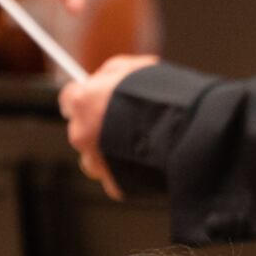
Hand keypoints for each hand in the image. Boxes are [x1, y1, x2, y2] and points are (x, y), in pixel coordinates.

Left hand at [60, 52, 154, 192]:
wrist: (186, 136)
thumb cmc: (164, 99)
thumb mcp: (136, 70)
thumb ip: (112, 74)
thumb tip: (103, 79)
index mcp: (84, 102)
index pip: (69, 99)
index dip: (85, 99)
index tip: (94, 100)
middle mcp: (81, 134)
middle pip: (80, 131)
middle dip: (98, 128)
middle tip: (125, 124)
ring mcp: (96, 163)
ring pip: (94, 160)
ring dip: (109, 154)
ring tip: (138, 147)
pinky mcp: (114, 185)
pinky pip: (116, 179)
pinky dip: (128, 173)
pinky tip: (148, 163)